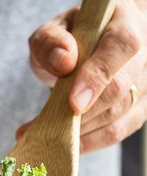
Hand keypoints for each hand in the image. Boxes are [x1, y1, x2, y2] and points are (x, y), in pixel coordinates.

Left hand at [17, 0, 145, 152]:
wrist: (86, 51)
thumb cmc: (70, 40)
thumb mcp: (52, 33)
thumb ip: (51, 42)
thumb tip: (63, 61)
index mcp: (124, 21)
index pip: (120, 46)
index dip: (98, 76)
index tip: (74, 103)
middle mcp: (142, 53)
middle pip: (120, 88)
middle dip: (83, 114)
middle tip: (49, 128)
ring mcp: (144, 82)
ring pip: (119, 114)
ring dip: (82, 131)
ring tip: (49, 136)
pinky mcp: (138, 108)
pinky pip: (118, 131)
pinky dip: (90, 142)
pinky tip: (68, 144)